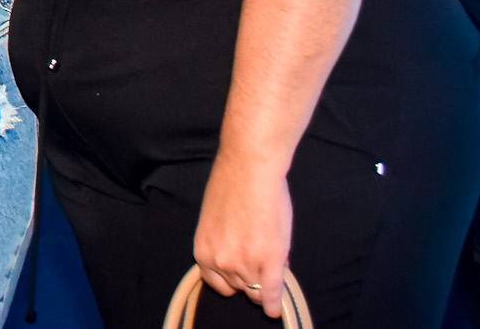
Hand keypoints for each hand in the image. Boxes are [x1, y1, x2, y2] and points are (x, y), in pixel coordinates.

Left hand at [193, 154, 290, 318]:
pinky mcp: (269, 261)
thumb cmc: (232, 187)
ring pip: (257, 290)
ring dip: (266, 281)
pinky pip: (273, 293)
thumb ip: (226, 246)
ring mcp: (245, 264)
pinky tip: (276, 309)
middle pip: (239, 288)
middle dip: (251, 278)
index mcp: (203, 251)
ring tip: (272, 256)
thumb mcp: (217, 223)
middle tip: (261, 259)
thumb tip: (243, 264)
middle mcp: (220, 262)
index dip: (233, 280)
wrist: (249, 169)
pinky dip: (275, 303)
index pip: (218, 284)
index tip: (242, 278)